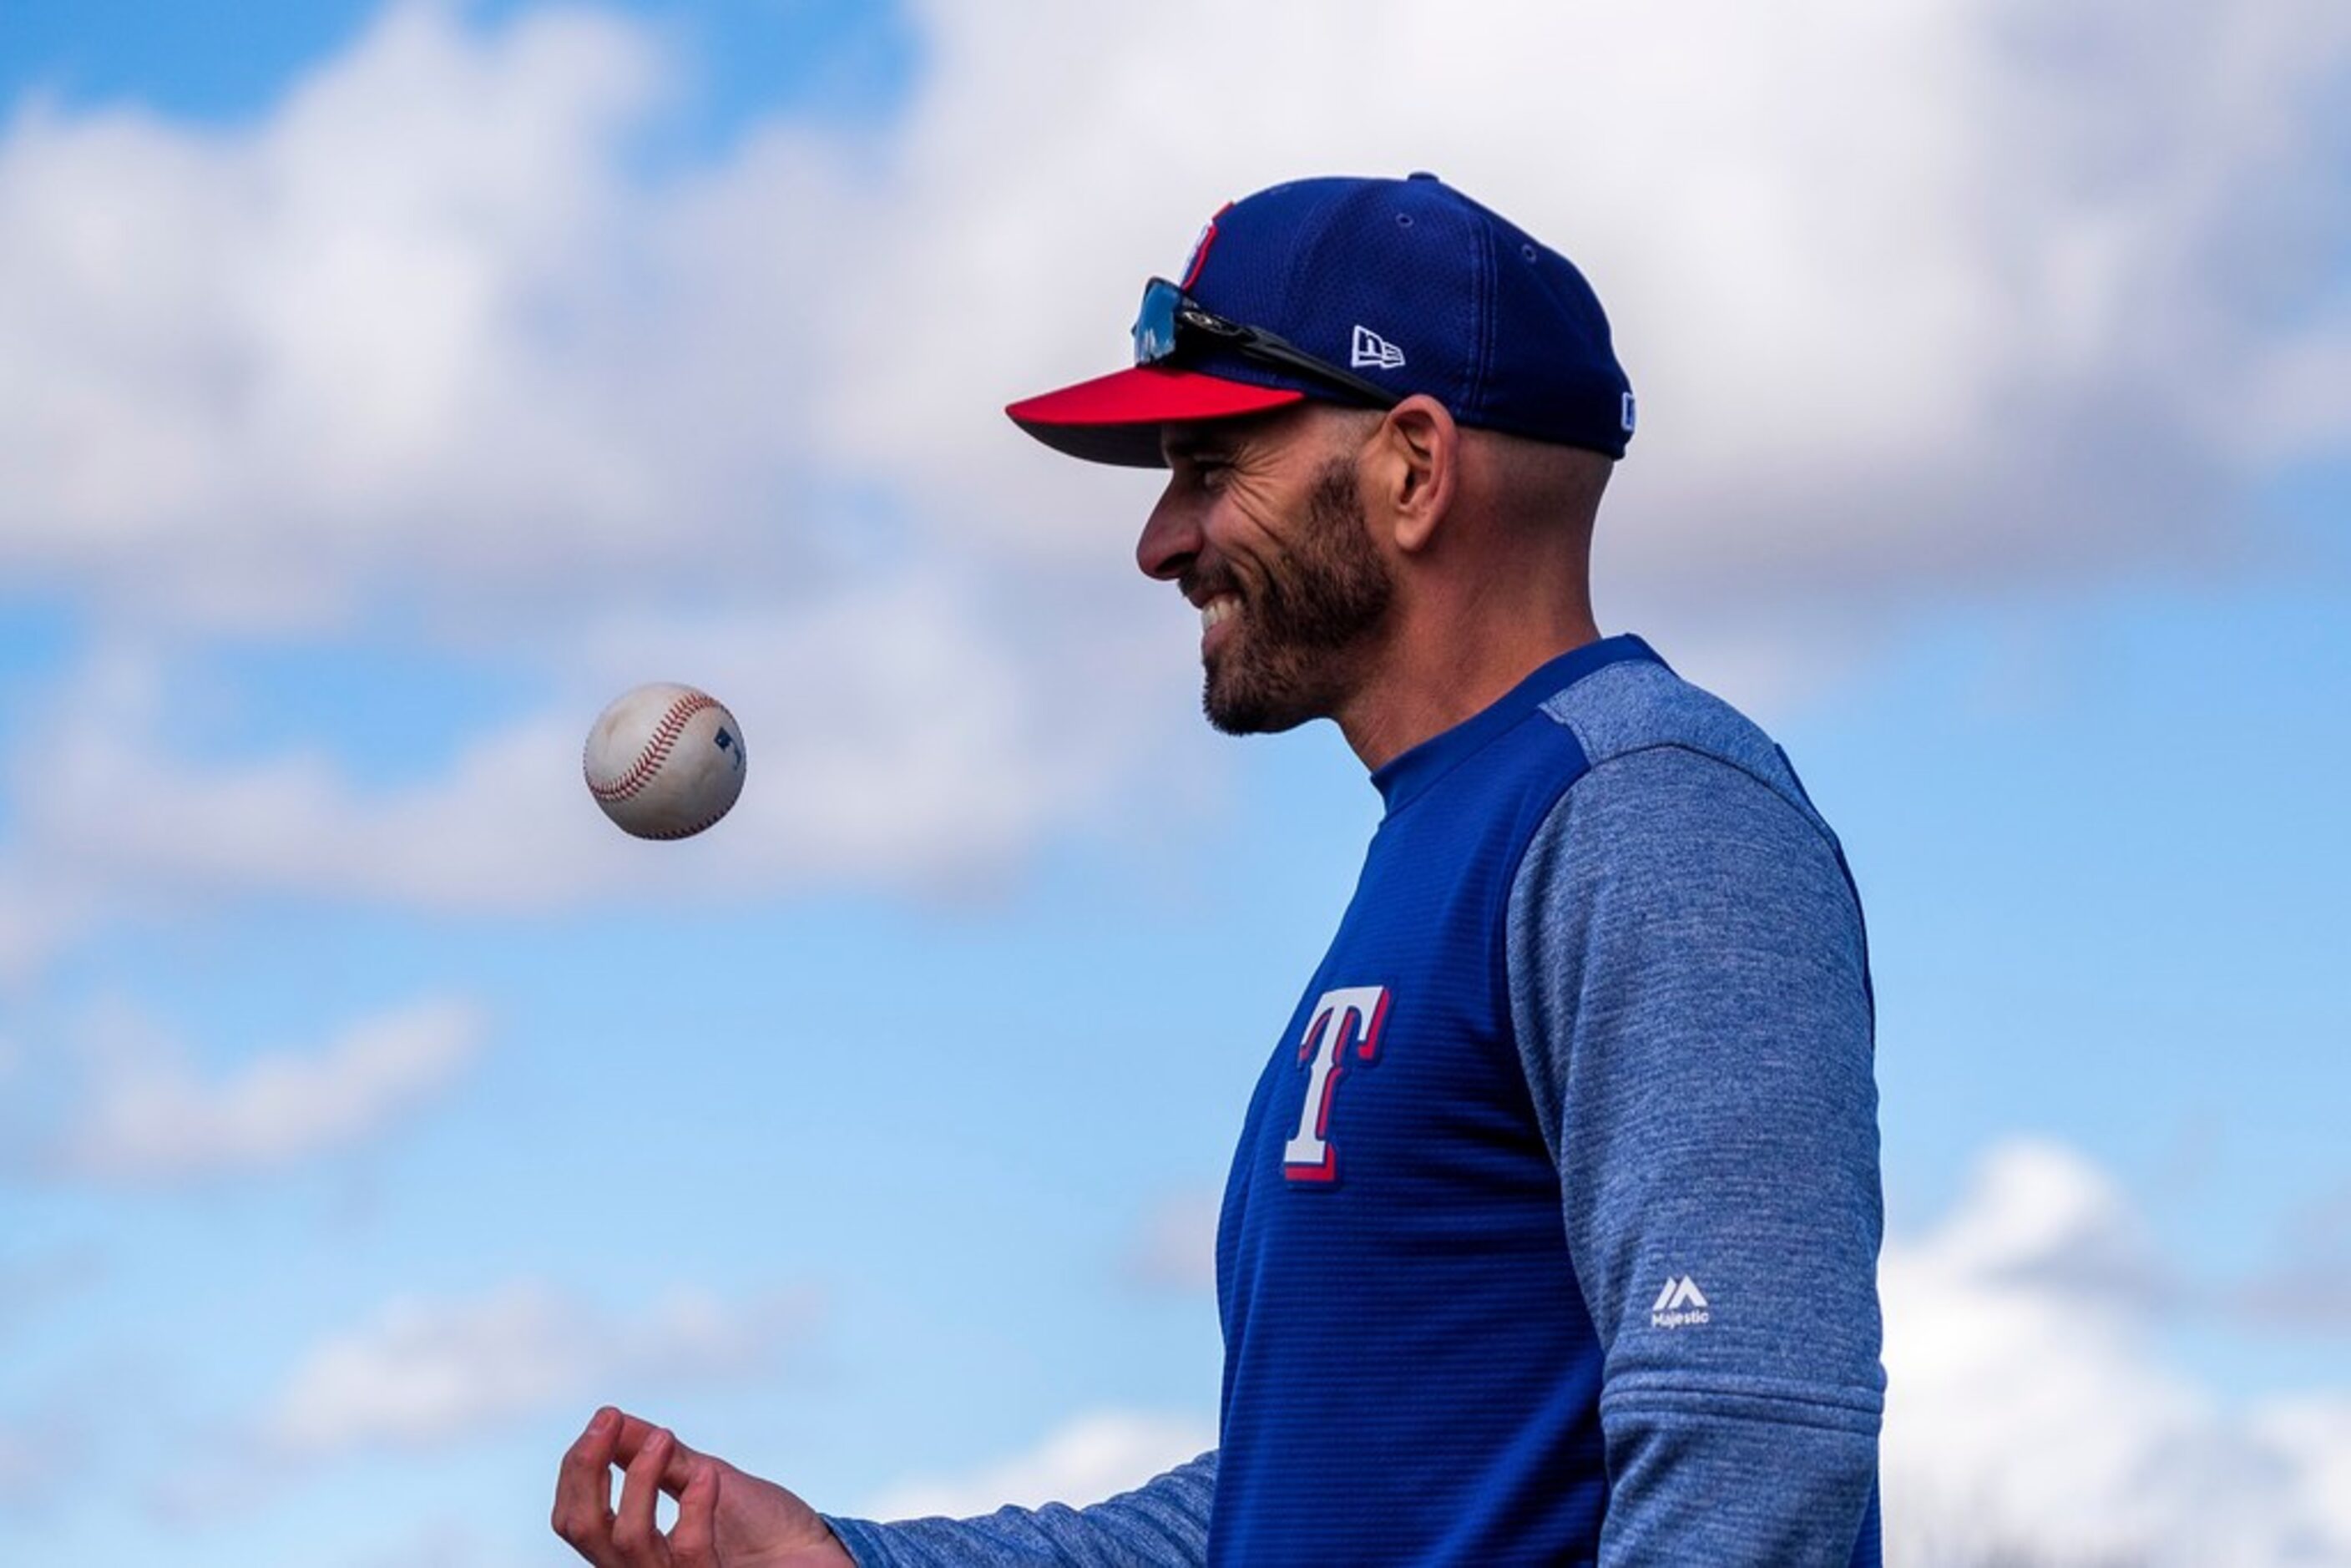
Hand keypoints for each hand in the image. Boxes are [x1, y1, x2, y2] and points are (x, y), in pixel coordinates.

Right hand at [552, 1406, 854, 1567]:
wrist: (823, 1557)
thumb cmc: (768, 1526)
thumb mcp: (707, 1480)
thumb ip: (660, 1461)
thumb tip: (611, 1420)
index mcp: (636, 1550)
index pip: (577, 1518)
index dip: (578, 1468)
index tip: (606, 1416)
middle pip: (585, 1531)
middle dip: (587, 1471)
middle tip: (609, 1419)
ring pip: (627, 1543)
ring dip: (641, 1479)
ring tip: (666, 1436)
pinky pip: (689, 1555)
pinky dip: (696, 1508)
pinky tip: (710, 1475)